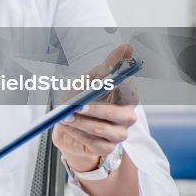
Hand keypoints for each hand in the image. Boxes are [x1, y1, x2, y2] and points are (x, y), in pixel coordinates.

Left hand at [53, 44, 138, 173]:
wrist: (68, 122)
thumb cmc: (84, 97)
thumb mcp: (92, 78)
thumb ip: (110, 64)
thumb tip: (129, 46)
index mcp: (128, 96)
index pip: (130, 90)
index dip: (119, 86)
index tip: (104, 82)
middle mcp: (128, 116)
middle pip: (118, 114)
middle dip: (95, 109)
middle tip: (76, 105)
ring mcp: (120, 134)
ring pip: (103, 130)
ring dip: (81, 122)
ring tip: (65, 115)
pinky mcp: (107, 148)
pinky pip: (93, 143)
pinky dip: (77, 133)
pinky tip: (68, 126)